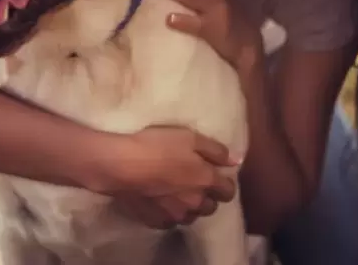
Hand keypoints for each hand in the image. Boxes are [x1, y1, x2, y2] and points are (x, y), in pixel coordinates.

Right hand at [106, 126, 239, 228]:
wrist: (121, 165)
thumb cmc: (156, 145)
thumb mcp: (189, 137)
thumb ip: (215, 150)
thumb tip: (236, 160)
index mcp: (206, 181)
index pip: (228, 191)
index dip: (225, 183)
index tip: (216, 175)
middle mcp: (195, 202)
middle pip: (211, 207)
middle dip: (207, 196)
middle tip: (195, 183)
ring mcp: (176, 215)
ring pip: (191, 216)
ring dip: (189, 206)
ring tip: (177, 194)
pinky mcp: (156, 221)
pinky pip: (170, 221)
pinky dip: (170, 213)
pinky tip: (161, 202)